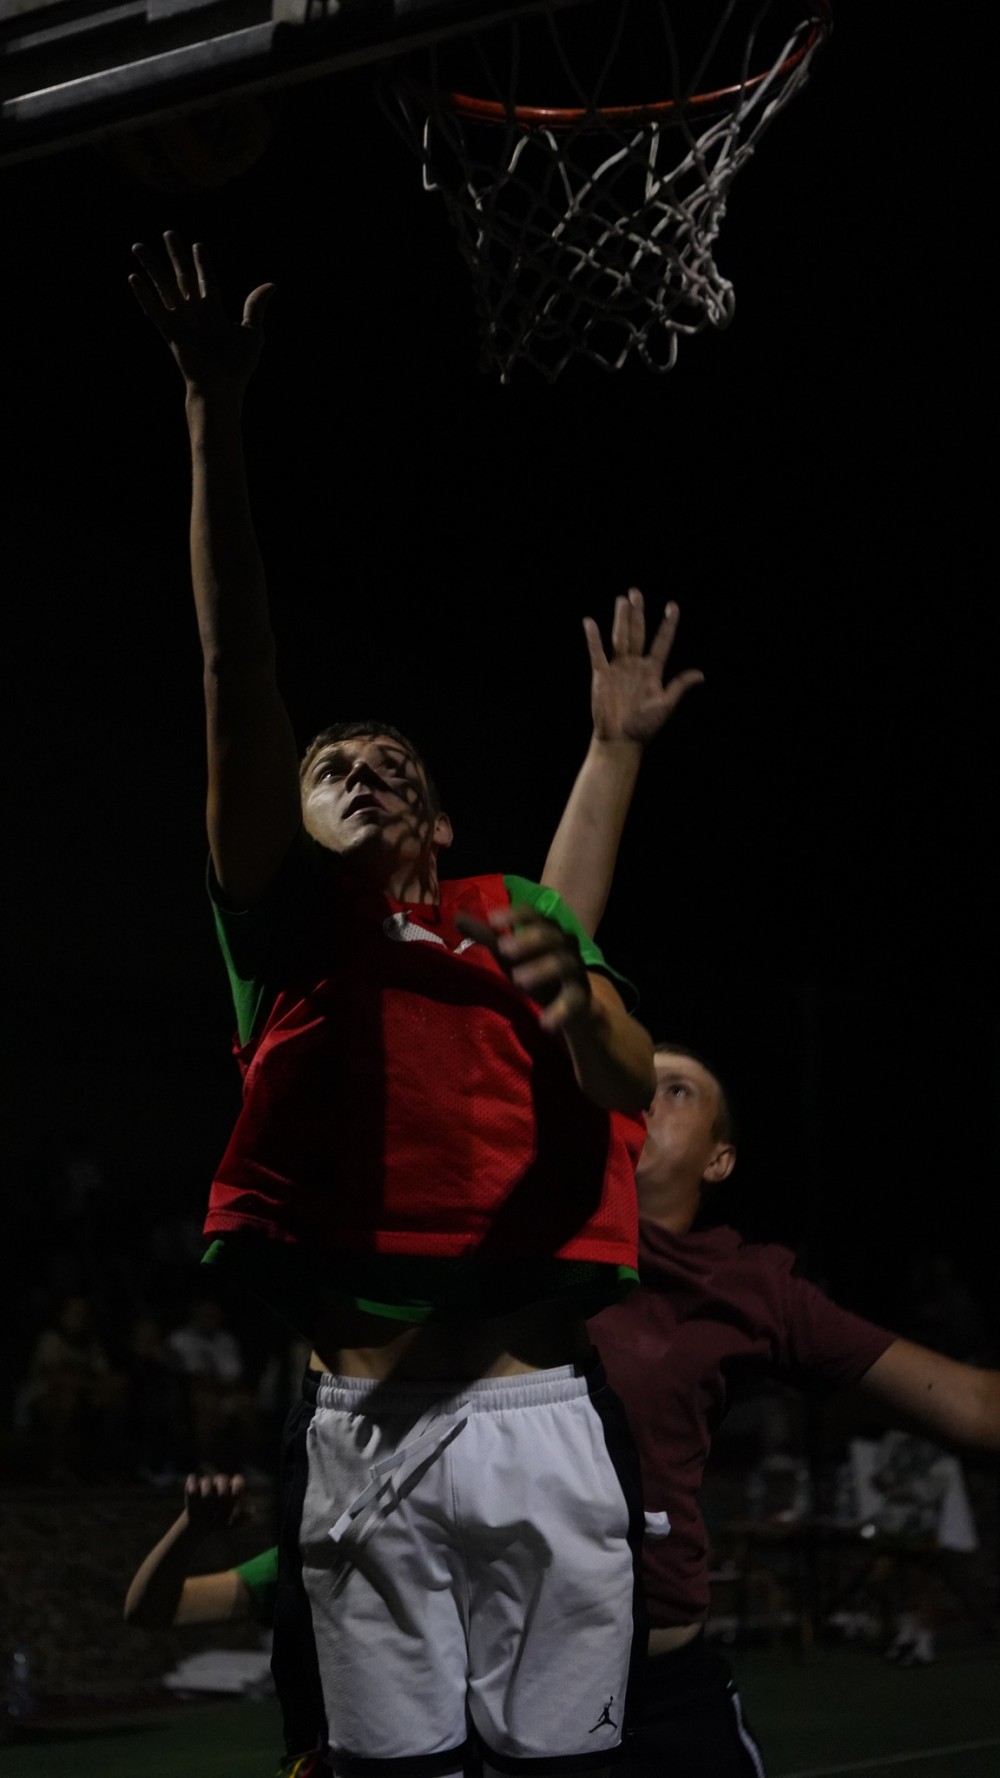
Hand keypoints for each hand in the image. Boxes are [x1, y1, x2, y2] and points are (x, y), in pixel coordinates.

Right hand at [129, 232, 273, 394]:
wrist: (222, 387)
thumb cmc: (238, 366)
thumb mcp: (252, 332)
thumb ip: (255, 306)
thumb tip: (271, 285)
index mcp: (214, 312)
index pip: (206, 281)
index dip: (201, 264)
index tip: (197, 245)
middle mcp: (195, 314)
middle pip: (182, 277)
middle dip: (175, 255)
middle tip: (168, 232)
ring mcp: (180, 321)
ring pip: (164, 286)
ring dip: (151, 266)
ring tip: (138, 246)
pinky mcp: (170, 332)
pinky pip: (153, 309)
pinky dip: (143, 294)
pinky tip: (132, 277)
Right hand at [182, 1471, 245, 1534]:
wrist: (201, 1526)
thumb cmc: (220, 1522)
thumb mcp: (231, 1524)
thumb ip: (242, 1518)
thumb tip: (253, 1512)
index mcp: (232, 1489)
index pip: (238, 1480)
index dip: (237, 1488)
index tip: (236, 1496)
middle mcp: (220, 1483)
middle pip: (222, 1478)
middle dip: (221, 1492)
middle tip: (219, 1505)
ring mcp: (206, 1483)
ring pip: (207, 1481)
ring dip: (207, 1495)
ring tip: (207, 1509)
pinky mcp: (192, 1485)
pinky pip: (193, 1479)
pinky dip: (192, 1487)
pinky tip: (194, 1495)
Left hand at [456, 904, 590, 1030]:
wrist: (574, 1004)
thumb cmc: (536, 970)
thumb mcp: (511, 955)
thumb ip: (488, 937)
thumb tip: (457, 918)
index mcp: (546, 930)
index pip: (533, 915)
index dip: (514, 915)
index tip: (492, 919)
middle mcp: (564, 945)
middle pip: (550, 936)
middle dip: (527, 940)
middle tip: (504, 948)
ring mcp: (575, 971)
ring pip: (562, 964)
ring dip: (541, 970)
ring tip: (518, 981)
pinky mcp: (581, 997)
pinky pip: (574, 1001)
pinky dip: (560, 1011)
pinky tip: (545, 1023)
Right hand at [583, 589, 703, 745]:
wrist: (621, 740)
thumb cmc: (645, 726)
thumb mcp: (666, 704)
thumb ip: (680, 686)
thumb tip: (701, 674)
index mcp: (653, 671)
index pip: (662, 641)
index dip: (668, 624)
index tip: (673, 606)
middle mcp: (635, 665)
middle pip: (638, 632)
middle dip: (638, 613)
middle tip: (636, 592)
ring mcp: (618, 668)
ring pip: (620, 637)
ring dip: (621, 619)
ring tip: (621, 600)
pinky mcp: (601, 675)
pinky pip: (597, 653)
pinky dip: (593, 638)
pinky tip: (590, 623)